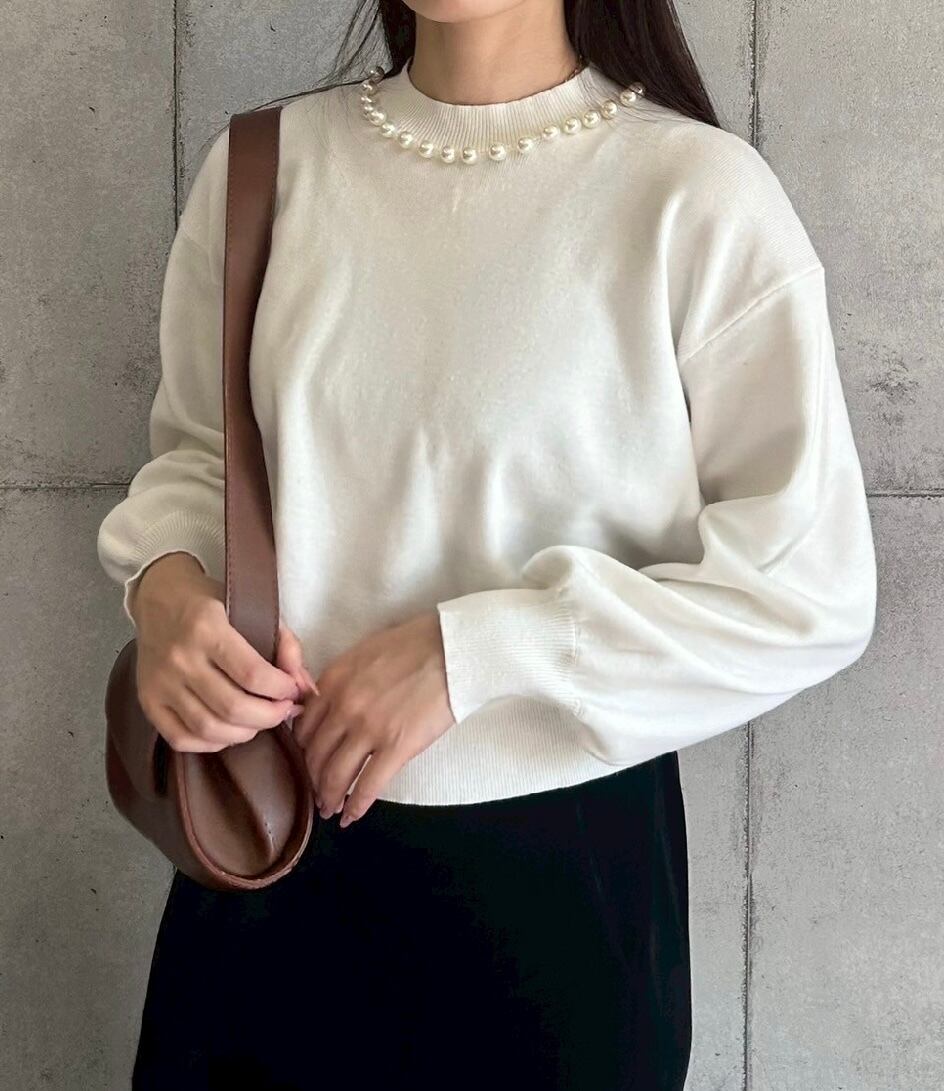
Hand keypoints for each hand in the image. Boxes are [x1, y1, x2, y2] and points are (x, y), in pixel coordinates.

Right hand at [131, 552, 307, 752]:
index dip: (282, 690)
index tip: (294, 691)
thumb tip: (304, 687)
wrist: (158, 598)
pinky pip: (181, 739)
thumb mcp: (252, 609)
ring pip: (208, 728)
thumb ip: (284, 644)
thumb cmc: (212, 604)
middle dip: (269, 717)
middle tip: (284, 711)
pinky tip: (230, 731)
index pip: (253, 674)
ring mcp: (160, 683)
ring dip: (245, 733)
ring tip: (260, 721)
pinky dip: (212, 744)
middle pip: (232, 707)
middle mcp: (180, 658)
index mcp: (207, 629)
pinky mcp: (147, 702)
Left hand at [293, 609, 455, 826]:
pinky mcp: (397, 747)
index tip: (307, 759)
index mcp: (333, 681)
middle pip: (315, 754)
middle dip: (312, 778)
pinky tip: (351, 817)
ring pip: (336, 775)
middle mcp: (343, 707)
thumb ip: (341, 680)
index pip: (304, 726)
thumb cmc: (415, 644)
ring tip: (330, 809)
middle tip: (316, 791)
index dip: (303, 749)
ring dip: (329, 797)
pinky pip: (369, 785)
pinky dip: (356, 806)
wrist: (453, 649)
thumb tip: (330, 704)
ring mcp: (369, 729)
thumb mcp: (364, 653)